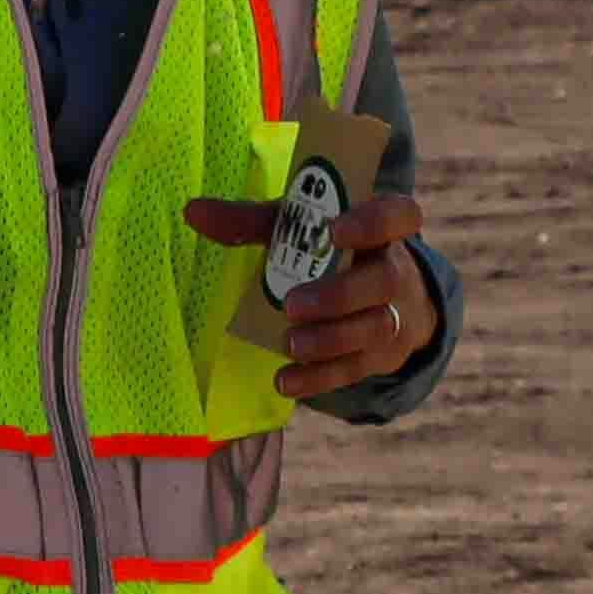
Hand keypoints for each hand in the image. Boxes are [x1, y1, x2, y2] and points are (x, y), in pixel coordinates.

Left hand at [186, 190, 436, 401]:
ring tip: (290, 344)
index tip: (334, 230)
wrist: (381, 300)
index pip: (399, 214)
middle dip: (340, 295)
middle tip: (293, 304)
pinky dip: (319, 378)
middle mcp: (395, 270)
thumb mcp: (297, 228)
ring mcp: (394, 315)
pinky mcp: (380, 355)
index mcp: (381, 227)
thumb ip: (250, 221)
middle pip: (384, 280)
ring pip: (376, 328)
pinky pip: (356, 369)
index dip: (374, 222)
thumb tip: (193, 212)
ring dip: (331, 340)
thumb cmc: (330, 251)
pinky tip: (286, 381)